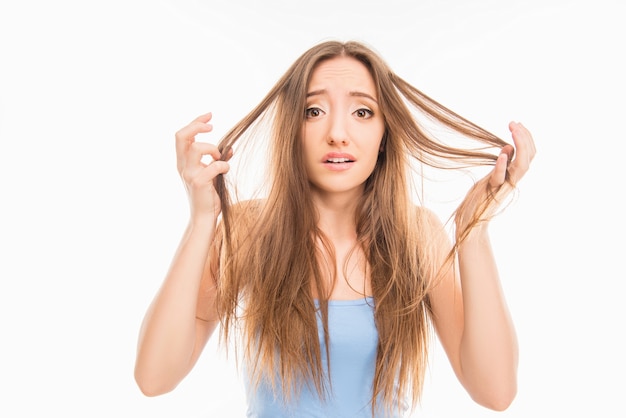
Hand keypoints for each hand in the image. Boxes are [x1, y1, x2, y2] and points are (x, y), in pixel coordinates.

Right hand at [175, 112, 230, 220]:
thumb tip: (229, 149)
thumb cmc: (207, 196)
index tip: (209, 116)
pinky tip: (225, 171)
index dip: (195, 123)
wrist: (204, 217)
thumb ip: (217, 161)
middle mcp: (182, 166)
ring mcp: (189, 174)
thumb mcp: (212, 174)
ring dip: (212, 149)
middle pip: (181, 136)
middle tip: (212, 126)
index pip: (182, 135)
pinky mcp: (199, 183)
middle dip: (197, 126)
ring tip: (219, 158)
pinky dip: (223, 165)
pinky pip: (213, 166)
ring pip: (197, 148)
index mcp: (183, 162)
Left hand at [455, 121, 535, 235]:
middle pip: (529, 158)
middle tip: (514, 123)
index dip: (526, 138)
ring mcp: (503, 187)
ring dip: (520, 147)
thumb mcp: (490, 178)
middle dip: (525, 138)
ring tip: (513, 131)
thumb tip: (507, 149)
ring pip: (522, 167)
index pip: (528, 155)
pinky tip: (502, 155)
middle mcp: (511, 181)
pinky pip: (500, 179)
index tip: (516, 124)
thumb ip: (500, 165)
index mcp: (512, 177)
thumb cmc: (477, 201)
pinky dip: (502, 167)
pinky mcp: (491, 193)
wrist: (470, 223)